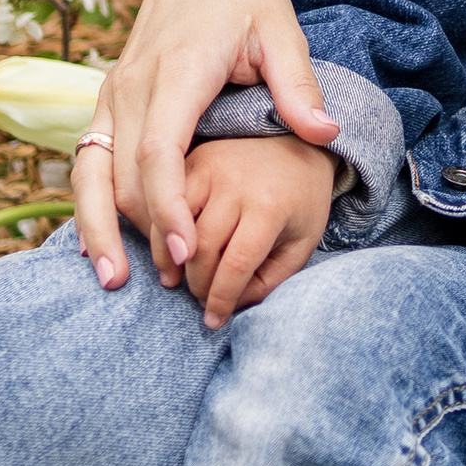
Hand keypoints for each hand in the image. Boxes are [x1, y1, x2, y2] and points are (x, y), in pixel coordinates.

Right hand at [73, 0, 337, 291]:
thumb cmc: (247, 0)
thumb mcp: (282, 33)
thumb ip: (298, 86)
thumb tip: (324, 134)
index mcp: (179, 69)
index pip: (159, 150)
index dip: (168, 205)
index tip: (188, 252)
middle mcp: (134, 84)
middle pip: (124, 174)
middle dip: (144, 231)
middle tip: (177, 283)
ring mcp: (113, 92)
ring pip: (91, 172)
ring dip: (97, 227)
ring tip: (113, 281)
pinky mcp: (107, 101)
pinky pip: (88, 160)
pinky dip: (91, 203)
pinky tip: (99, 244)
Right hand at [179, 134, 337, 326]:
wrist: (300, 144)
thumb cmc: (302, 201)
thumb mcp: (302, 242)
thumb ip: (271, 279)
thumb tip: (229, 306)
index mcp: (271, 205)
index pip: (236, 264)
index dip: (221, 299)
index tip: (214, 320)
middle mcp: (237, 183)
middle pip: (201, 248)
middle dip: (197, 284)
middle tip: (200, 300)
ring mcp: (212, 166)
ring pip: (177, 226)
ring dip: (172, 261)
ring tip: (177, 282)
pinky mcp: (195, 159)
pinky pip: (166, 202)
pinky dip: (162, 232)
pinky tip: (169, 253)